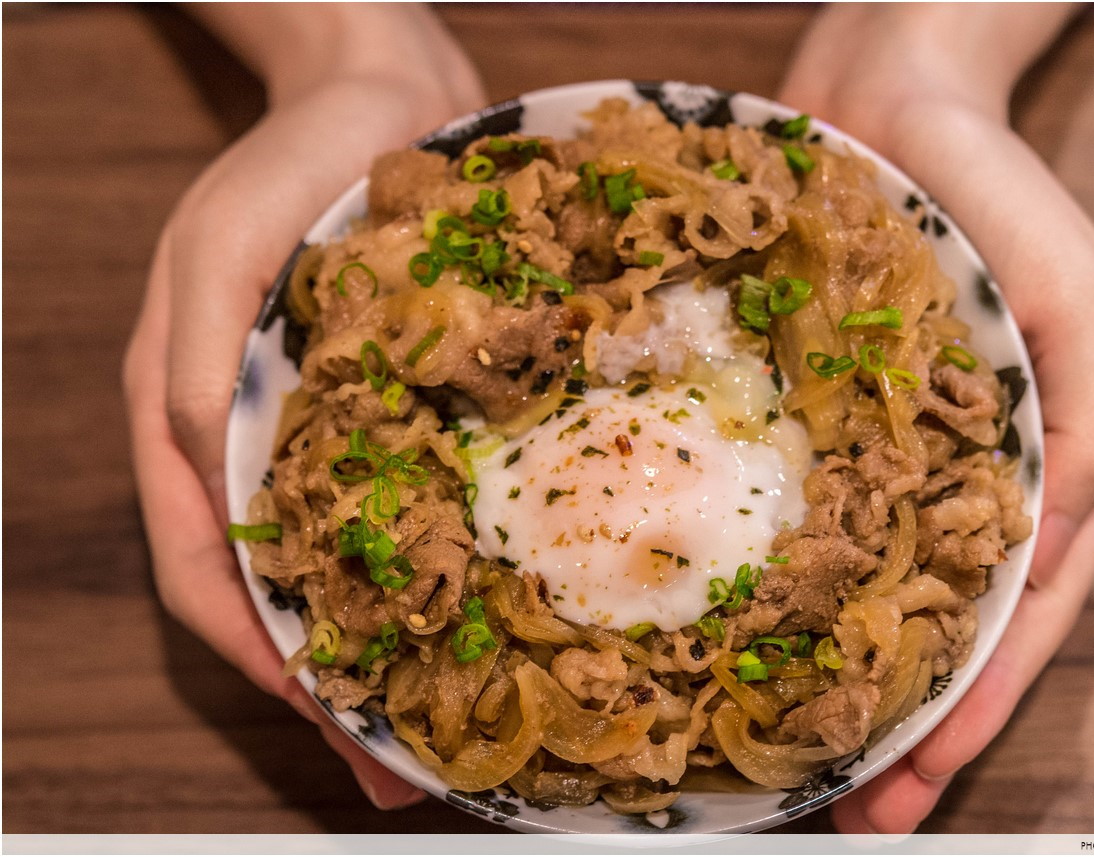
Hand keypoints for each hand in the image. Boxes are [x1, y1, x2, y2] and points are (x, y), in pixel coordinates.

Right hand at [123, 3, 484, 808]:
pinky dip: (439, 569)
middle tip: (396, 766)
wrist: (382, 96)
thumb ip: (201, 375)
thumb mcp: (218, 258)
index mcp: (194, 425)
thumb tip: (218, 489)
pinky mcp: (403, 409)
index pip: (206, 574)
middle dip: (333, 682)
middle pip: (283, 589)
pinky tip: (492, 607)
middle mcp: (264, 446)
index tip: (328, 721)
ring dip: (392, 644)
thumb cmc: (287, 171)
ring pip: (353, 563)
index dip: (259, 657)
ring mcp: (337, 431)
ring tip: (448, 718)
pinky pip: (415, 505)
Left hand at [781, 4, 1093, 831]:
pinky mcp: (810, 425)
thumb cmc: (996, 199)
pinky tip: (739, 640)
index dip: (973, 714)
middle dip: (899, 729)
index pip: (1014, 623)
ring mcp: (880, 459)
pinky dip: (779, 588)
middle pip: (936, 630)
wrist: (888, 104)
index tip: (914, 792)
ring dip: (835, 683)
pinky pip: (795, 521)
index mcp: (1035, 472)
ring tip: (791, 766)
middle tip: (845, 816)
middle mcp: (955, 481)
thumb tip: (1048, 556)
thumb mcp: (1076, 305)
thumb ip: (1085, 431)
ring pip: (863, 595)